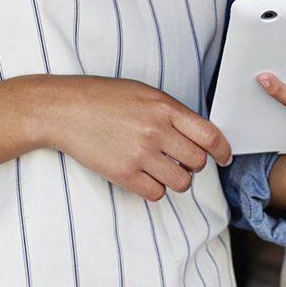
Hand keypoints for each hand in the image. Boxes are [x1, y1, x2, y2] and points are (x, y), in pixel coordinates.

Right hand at [0, 75, 230, 201]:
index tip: (223, 157)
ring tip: (160, 168)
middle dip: (193, 164)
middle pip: (197, 162)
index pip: (210, 135)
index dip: (222, 150)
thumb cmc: (101, 98)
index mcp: (164, 107)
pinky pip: (156, 194)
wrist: (62, 109)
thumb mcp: (142, 92)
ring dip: (175, 179)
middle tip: (180, 159)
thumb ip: (171, 112)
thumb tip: (197, 134)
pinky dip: (155, 189)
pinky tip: (144, 176)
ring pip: (180, 182)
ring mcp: (139, 154)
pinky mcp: (123, 174)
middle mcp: (156, 131)